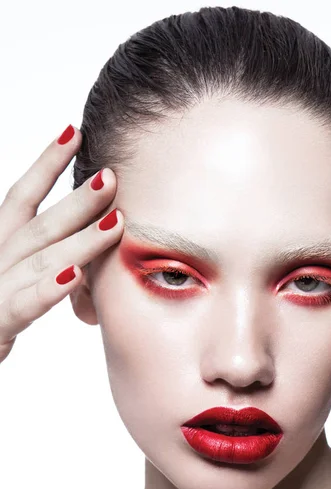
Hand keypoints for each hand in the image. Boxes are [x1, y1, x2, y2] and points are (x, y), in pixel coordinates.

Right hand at [0, 124, 123, 363]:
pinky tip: (75, 276)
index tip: (74, 133)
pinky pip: (24, 305)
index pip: (22, 196)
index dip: (46, 164)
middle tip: (111, 178)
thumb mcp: (21, 278)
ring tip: (116, 224)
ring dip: (80, 241)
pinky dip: (48, 290)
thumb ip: (48, 260)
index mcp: (1, 244)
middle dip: (77, 202)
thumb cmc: (0, 309)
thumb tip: (91, 245)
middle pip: (39, 225)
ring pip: (41, 259)